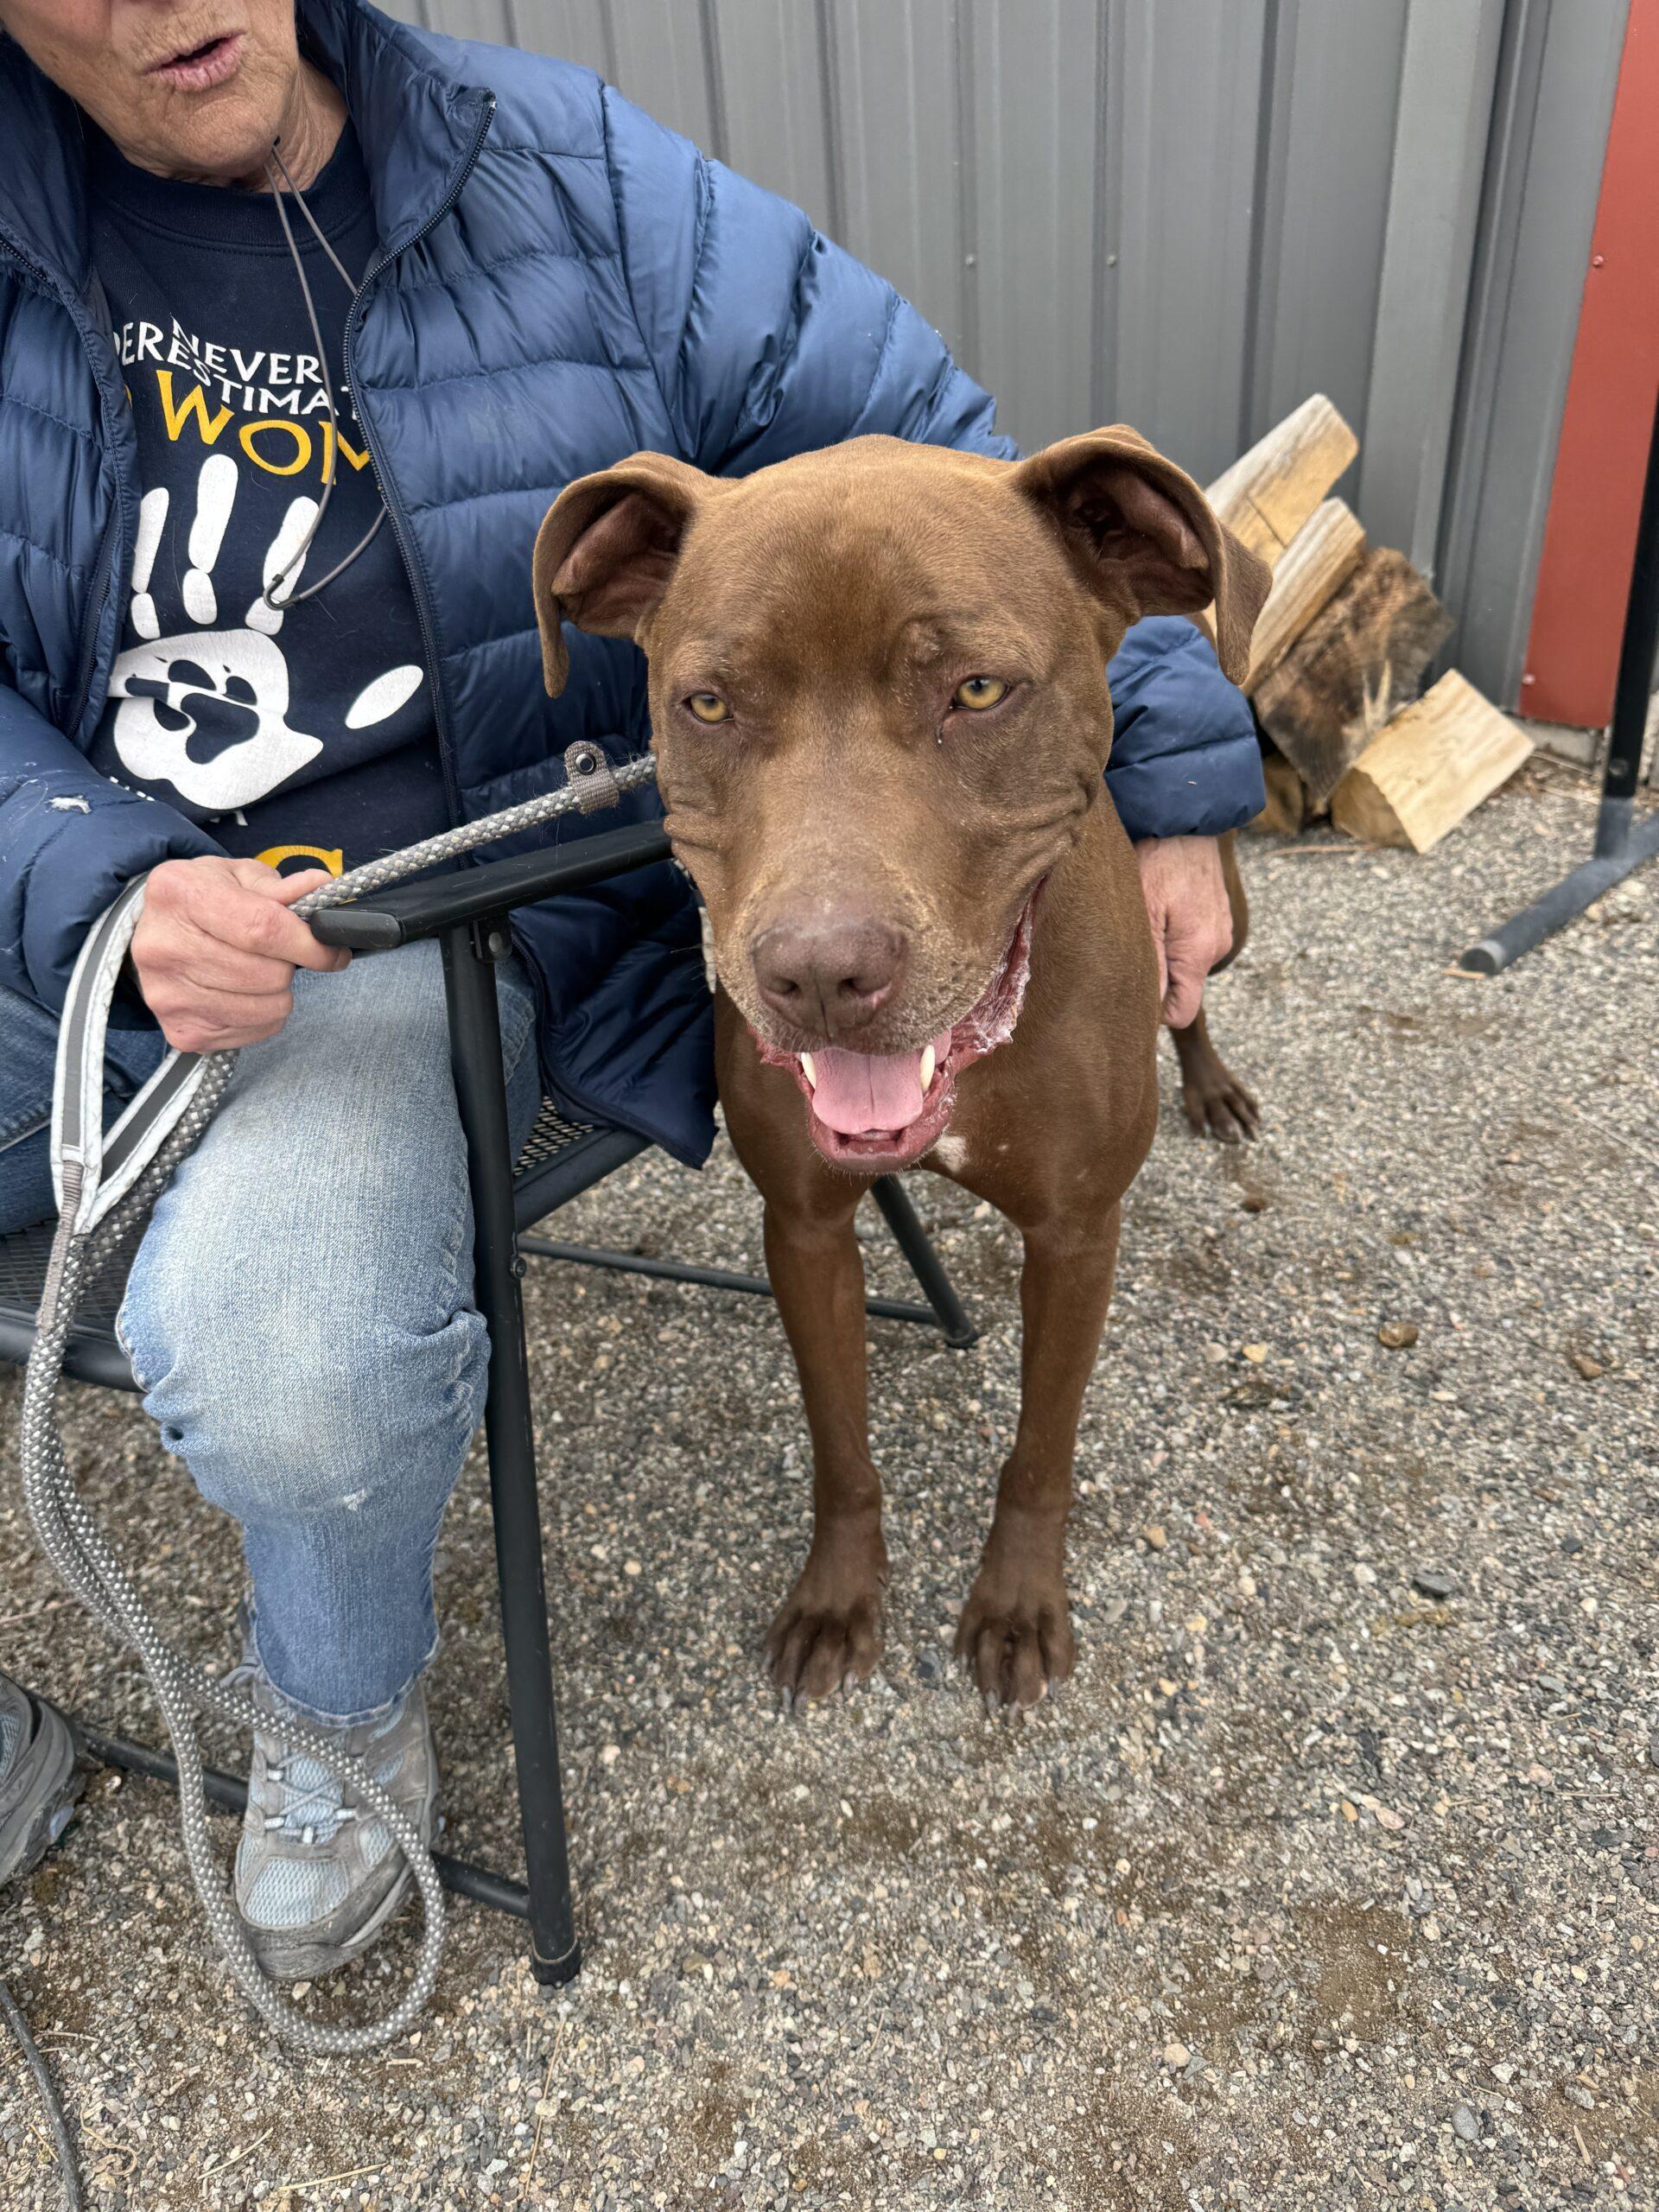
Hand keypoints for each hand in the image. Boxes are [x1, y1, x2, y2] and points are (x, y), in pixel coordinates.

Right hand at [130, 856, 347, 1054]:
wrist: (154, 933)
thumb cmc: (200, 901)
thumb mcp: (235, 876)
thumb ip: (279, 887)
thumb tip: (319, 888)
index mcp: (180, 894)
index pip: (262, 928)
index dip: (308, 944)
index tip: (332, 950)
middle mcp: (164, 947)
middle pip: (266, 973)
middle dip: (289, 966)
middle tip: (278, 954)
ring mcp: (168, 995)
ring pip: (266, 1008)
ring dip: (278, 992)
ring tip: (257, 971)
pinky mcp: (181, 1030)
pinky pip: (254, 1031)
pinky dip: (263, 1015)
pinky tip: (243, 993)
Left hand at [1133, 835, 1232, 1028]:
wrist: (1186, 820)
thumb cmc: (1158, 862)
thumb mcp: (1144, 913)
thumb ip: (1150, 963)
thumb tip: (1149, 1007)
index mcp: (1198, 953)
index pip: (1182, 1012)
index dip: (1155, 1011)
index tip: (1131, 990)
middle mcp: (1215, 947)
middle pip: (1182, 988)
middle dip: (1157, 977)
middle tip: (1129, 947)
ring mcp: (1219, 930)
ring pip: (1185, 963)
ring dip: (1164, 952)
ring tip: (1145, 921)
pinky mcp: (1216, 916)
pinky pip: (1192, 941)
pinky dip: (1174, 934)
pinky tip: (1160, 909)